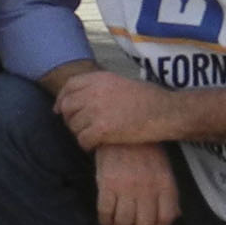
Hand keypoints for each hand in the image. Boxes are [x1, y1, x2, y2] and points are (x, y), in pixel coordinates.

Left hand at [51, 64, 181, 150]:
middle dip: (70, 119)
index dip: (62, 98)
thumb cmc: (150, 99)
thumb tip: (84, 98)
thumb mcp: (122, 83)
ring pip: (74, 126)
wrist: (165, 112)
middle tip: (80, 127)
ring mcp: (96, 111)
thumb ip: (101, 88)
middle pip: (67, 107)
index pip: (70, 86)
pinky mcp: (101, 130)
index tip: (60, 109)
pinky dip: (88, 146)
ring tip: (94, 136)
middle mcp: (95, 92)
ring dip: (81, 133)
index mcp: (101, 78)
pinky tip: (98, 145)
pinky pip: (82, 141)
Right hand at [95, 141, 181, 224]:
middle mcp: (148, 188)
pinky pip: (105, 214)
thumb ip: (167, 193)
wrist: (121, 131)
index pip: (166, 218)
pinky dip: (105, 222)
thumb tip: (172, 217)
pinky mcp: (107, 185)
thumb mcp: (163, 169)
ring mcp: (127, 188)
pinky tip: (105, 220)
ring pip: (124, 223)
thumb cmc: (145, 151)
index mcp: (165, 183)